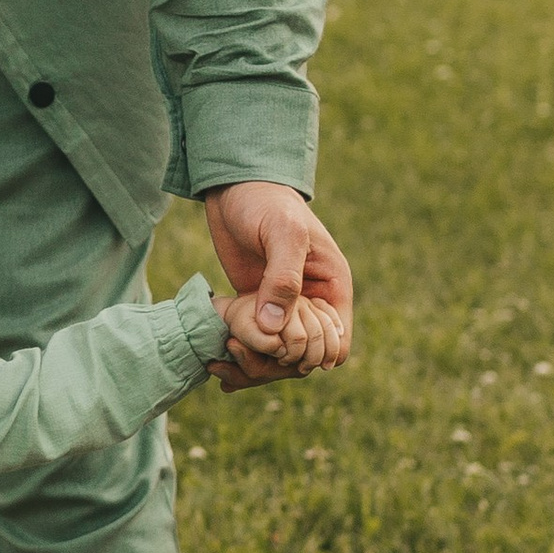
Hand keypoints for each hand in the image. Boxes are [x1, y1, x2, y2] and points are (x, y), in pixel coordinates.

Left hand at [203, 181, 353, 395]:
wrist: (235, 186)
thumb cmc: (267, 202)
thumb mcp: (284, 233)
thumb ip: (283, 278)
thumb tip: (274, 329)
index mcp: (332, 289)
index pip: (336, 346)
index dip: (311, 354)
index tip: (278, 344)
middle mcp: (312, 304)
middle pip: (305, 359)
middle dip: (276, 365)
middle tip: (238, 350)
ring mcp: (284, 309)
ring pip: (278, 358)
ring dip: (254, 365)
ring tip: (222, 359)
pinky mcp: (256, 308)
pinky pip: (257, 345)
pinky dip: (240, 357)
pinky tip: (217, 361)